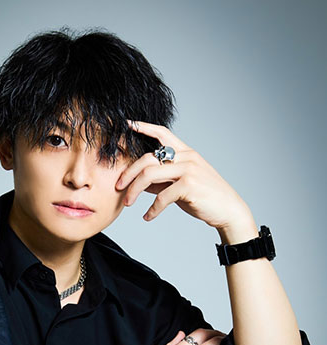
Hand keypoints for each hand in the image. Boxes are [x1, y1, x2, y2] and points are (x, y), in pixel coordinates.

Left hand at [116, 119, 256, 241]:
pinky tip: (148, 217)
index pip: (162, 133)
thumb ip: (161, 180)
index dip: (143, 127)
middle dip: (128, 173)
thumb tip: (138, 182)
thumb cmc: (203, 197)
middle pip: (147, 158)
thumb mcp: (181, 184)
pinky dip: (152, 209)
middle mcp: (186, 157)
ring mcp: (188, 170)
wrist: (228, 210)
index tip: (127, 125)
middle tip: (118, 186)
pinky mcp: (189, 186)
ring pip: (149, 175)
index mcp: (185, 152)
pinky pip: (161, 197)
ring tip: (127, 204)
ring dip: (134, 191)